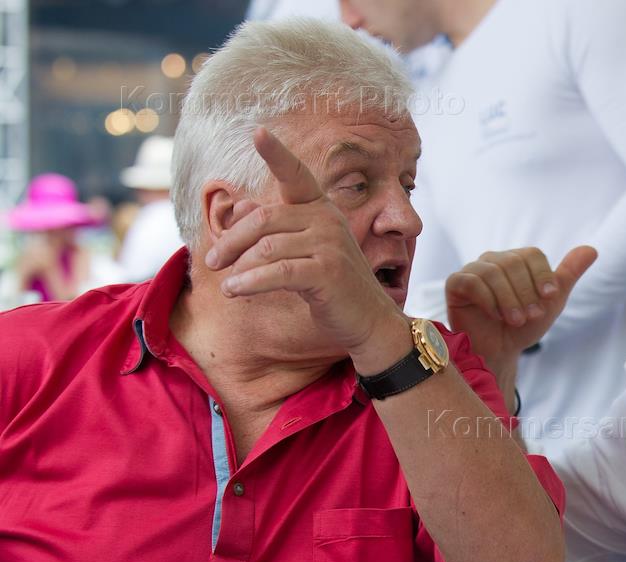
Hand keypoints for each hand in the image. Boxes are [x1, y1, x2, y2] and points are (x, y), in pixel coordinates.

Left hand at [204, 127, 402, 357]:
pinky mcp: (327, 271)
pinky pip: (278, 271)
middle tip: (213, 261)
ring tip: (226, 284)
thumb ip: (273, 229)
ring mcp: (330, 243)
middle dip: (232, 241)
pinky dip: (250, 282)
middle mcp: (327, 219)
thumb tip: (240, 205)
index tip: (258, 131)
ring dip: (239, 267)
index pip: (297, 175)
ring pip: (267, 247)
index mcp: (321, 209)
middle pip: (264, 219)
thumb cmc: (332, 286)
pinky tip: (234, 291)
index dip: (277, 153)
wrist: (368, 320)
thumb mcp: (302, 252)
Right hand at [445, 245, 596, 366]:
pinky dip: (487, 300)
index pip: (532, 254)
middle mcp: (494, 260)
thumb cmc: (523, 327)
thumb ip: (568, 275)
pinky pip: (472, 282)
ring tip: (516, 321)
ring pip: (494, 272)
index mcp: (517, 260)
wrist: (499, 353)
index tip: (549, 299)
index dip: (543, 276)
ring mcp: (473, 270)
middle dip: (526, 293)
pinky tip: (494, 316)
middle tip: (530, 317)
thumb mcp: (551, 302)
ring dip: (509, 299)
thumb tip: (592, 250)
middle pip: (514, 262)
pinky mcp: (456, 284)